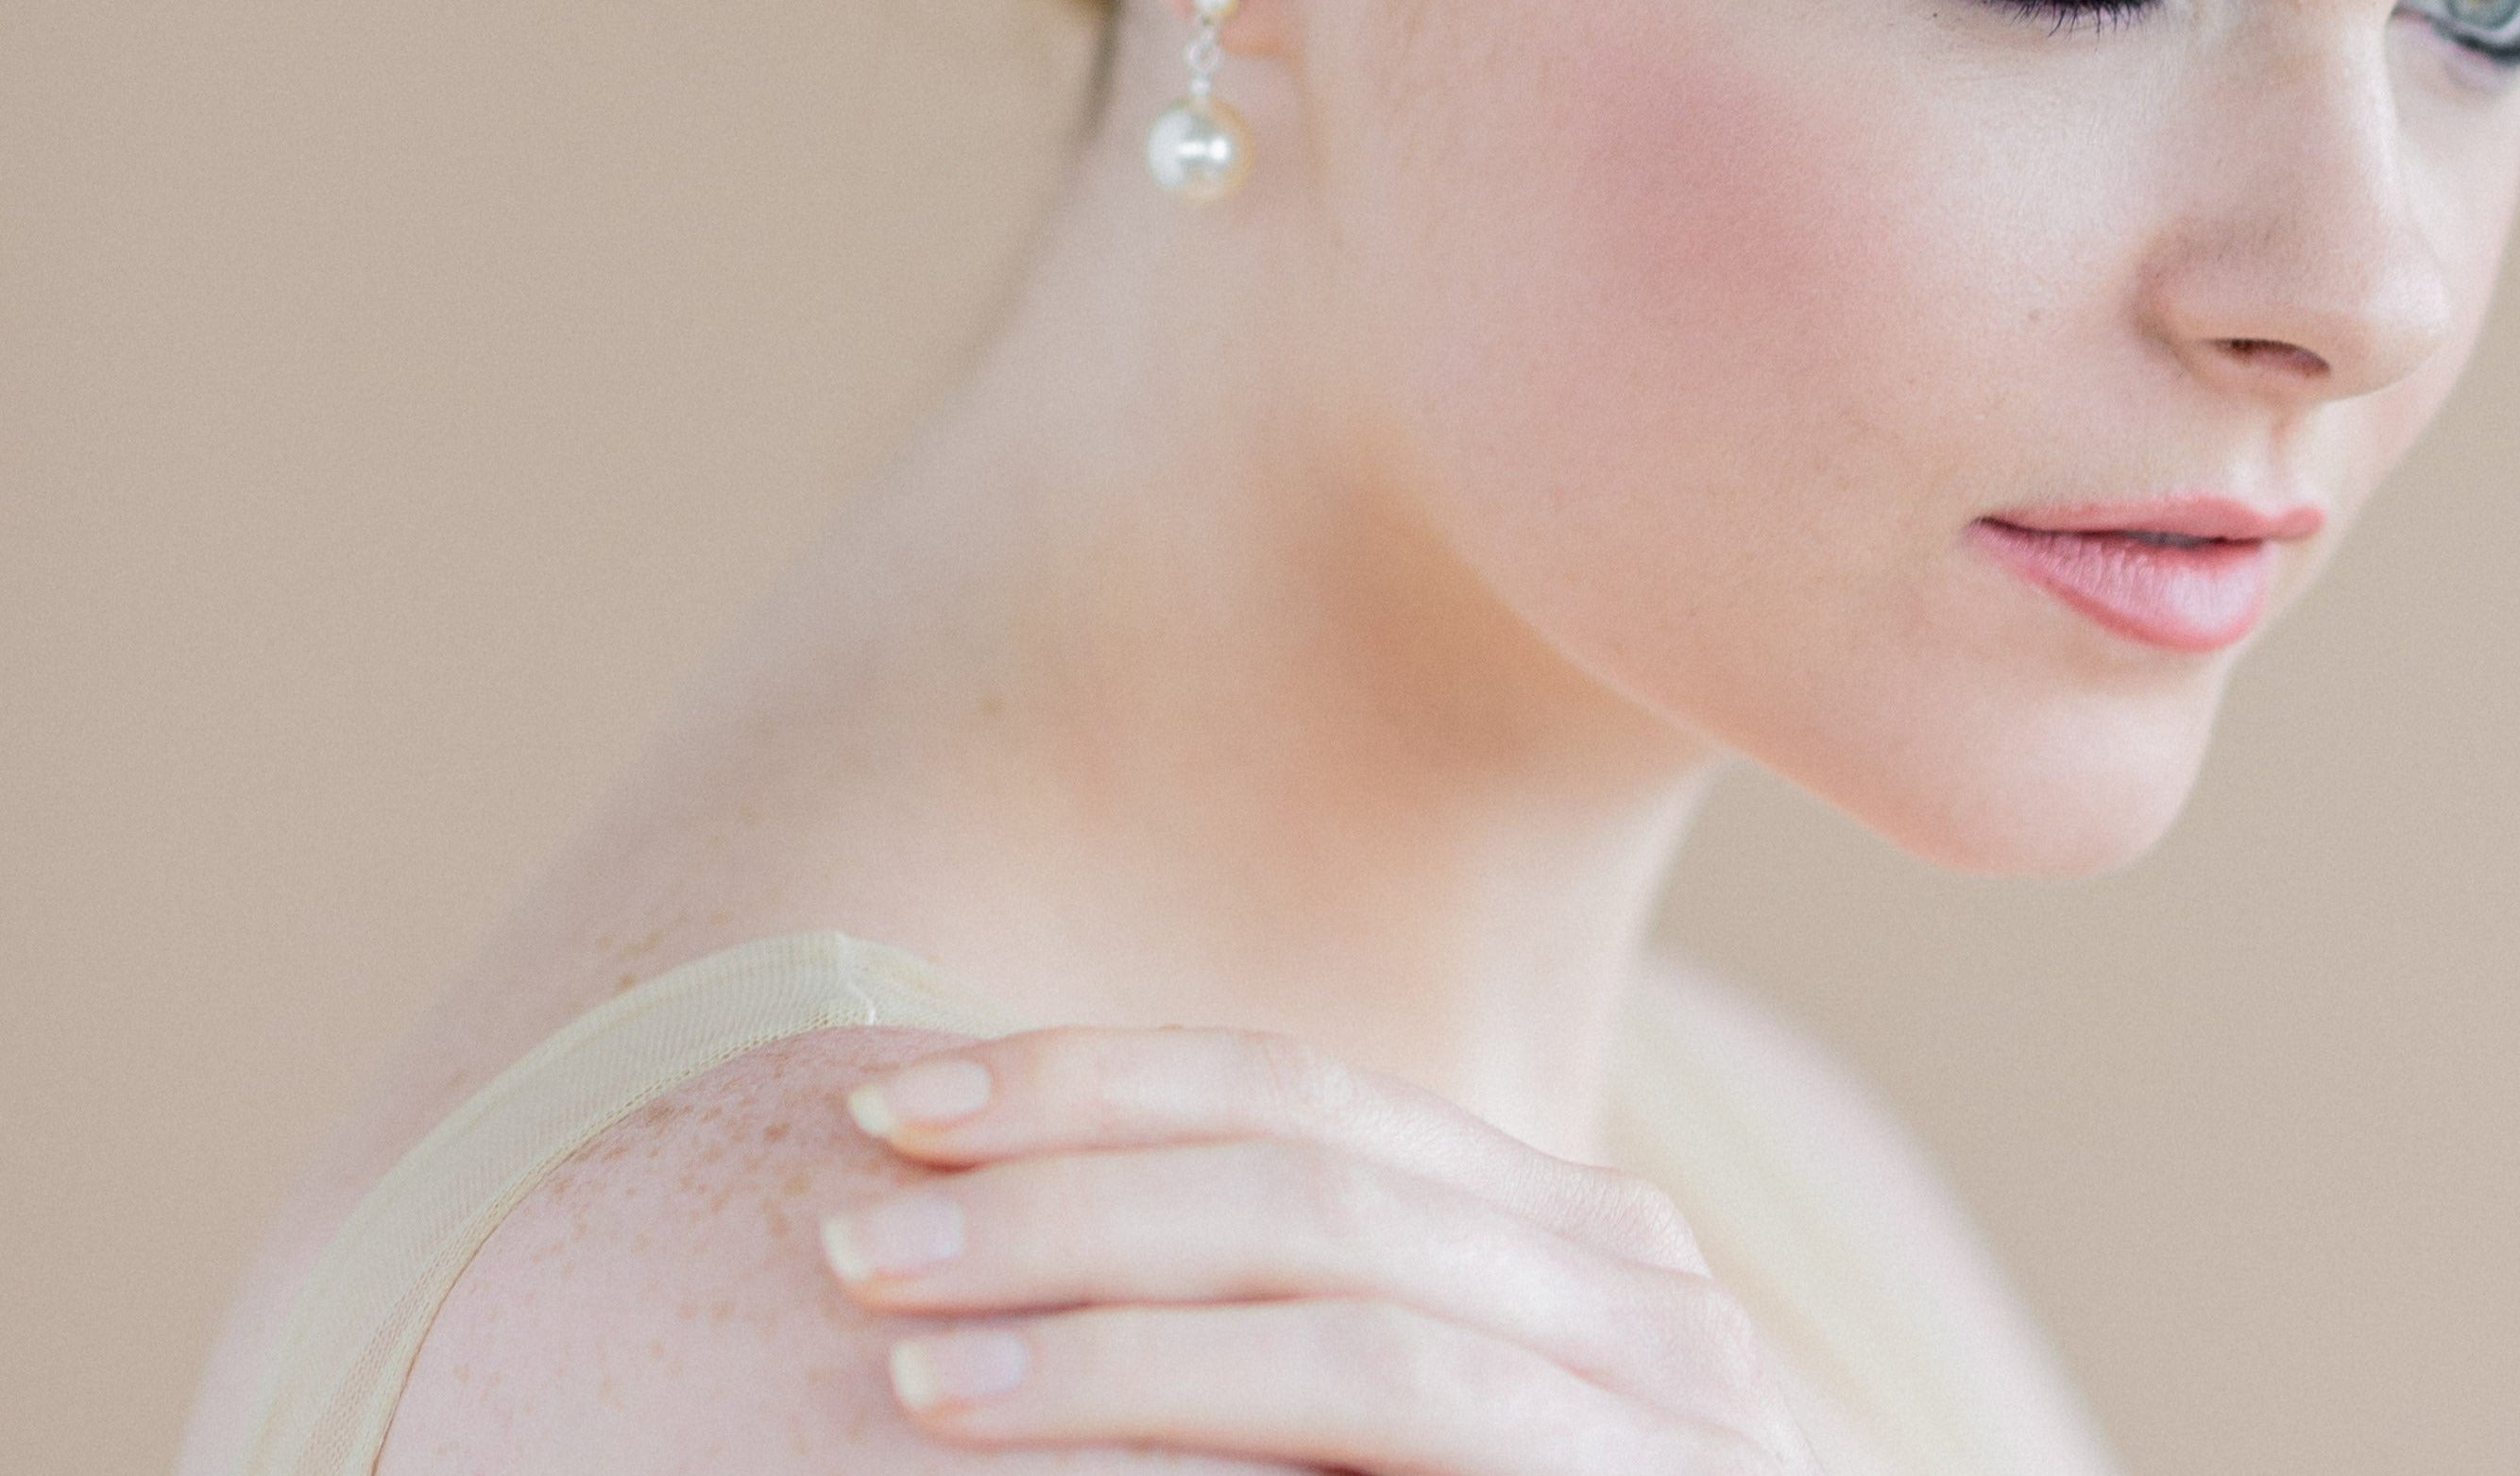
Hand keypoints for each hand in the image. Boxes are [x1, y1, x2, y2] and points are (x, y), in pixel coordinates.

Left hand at [816, 1023, 1823, 1469]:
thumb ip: (1299, 1350)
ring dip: (1094, 1290)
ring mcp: (1664, 1378)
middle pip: (1304, 1156)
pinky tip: (1022, 1427)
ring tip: (903, 1332)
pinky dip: (1185, 1397)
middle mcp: (1627, 1266)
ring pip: (1337, 1271)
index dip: (1097, 1079)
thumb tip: (1023, 1294)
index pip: (1297, 1093)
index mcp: (1557, 1229)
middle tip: (855, 1210)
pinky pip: (1388, 1406)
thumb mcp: (1416, 1443)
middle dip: (1064, 1168)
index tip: (909, 1102)